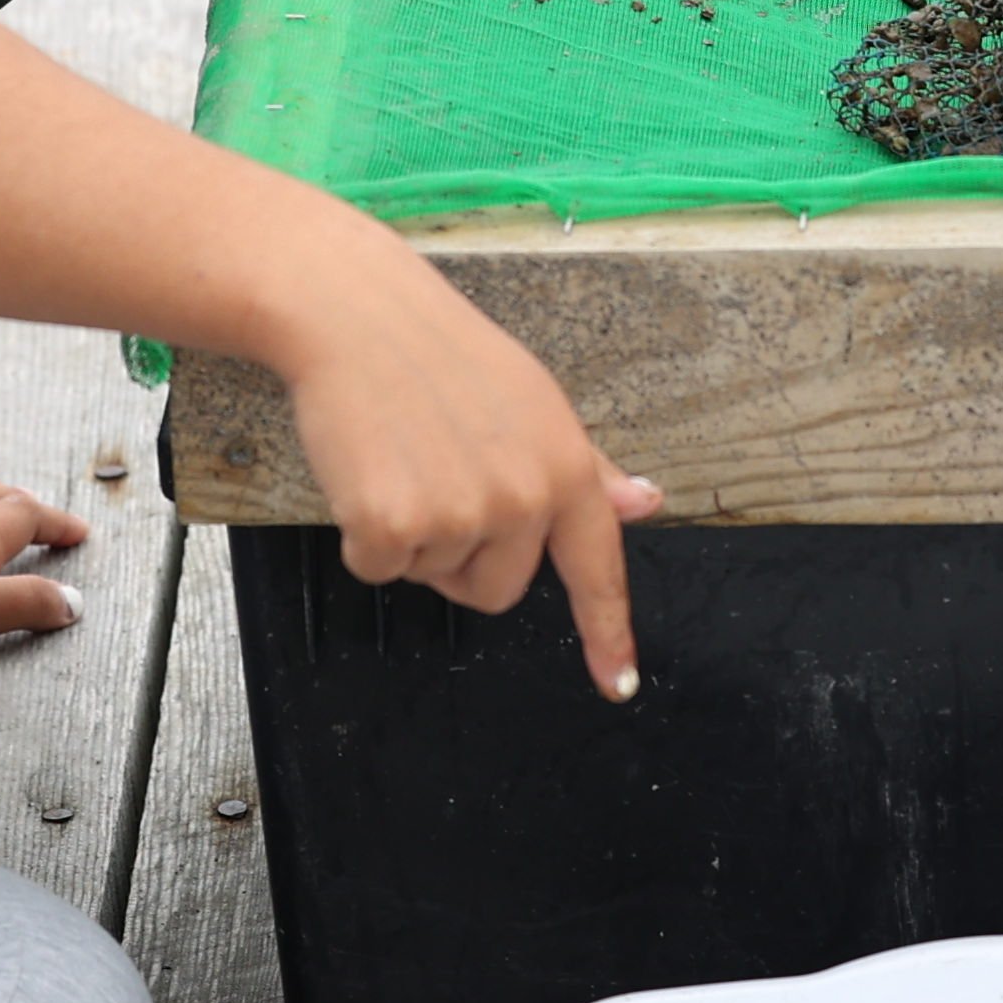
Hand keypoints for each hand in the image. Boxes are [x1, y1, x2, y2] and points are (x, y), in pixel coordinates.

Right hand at [273, 231, 659, 700]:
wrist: (357, 317)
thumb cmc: (443, 355)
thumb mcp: (535, 401)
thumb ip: (588, 466)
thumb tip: (644, 503)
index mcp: (566, 468)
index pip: (597, 569)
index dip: (608, 634)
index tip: (618, 685)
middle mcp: (523, 500)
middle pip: (498, 592)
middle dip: (464, 557)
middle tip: (438, 478)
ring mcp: (459, 516)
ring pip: (433, 578)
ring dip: (411, 538)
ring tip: (404, 460)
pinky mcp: (392, 526)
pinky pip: (377, 570)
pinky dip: (362, 536)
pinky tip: (366, 471)